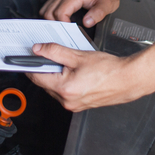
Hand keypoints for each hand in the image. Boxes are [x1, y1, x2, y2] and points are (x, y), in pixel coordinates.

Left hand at [26, 43, 144, 111]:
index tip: (27, 56)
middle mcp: (66, 101)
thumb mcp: (78, 56)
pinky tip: (74, 72)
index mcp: (64, 88)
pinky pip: (64, 93)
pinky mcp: (79, 105)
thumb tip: (39, 49)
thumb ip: (55, 51)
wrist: (128, 80)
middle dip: (44, 68)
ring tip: (68, 63)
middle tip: (49, 54)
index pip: (36, 76)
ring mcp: (73, 105)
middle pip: (44, 82)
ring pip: (54, 88)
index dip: (30, 64)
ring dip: (55, 75)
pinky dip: (64, 82)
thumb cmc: (109, 70)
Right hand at [40, 0, 119, 26]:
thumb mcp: (107, 4)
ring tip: (61, 27)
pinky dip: (49, 16)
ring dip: (50, 20)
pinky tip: (58, 21)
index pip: (60, 12)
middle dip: (55, 25)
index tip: (69, 31)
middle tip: (65, 31)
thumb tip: (87, 22)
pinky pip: (47, 7)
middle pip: (49, 12)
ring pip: (45, 10)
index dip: (63, 24)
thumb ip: (98, 14)